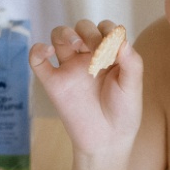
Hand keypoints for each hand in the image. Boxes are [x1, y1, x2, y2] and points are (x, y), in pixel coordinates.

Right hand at [30, 19, 141, 157]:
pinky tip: (46, 51)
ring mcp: (70, 69)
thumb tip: (121, 39)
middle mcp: (88, 58)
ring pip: (59, 36)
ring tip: (76, 44)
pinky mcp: (54, 83)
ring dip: (65, 33)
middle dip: (88, 32)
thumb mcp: (133, 87)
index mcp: (109, 55)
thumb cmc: (123, 113)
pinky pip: (37, 61)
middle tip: (97, 49)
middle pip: (82, 28)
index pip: (105, 29)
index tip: (114, 49)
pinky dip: (36, 51)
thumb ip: (131, 62)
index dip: (109, 31)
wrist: (107, 141)